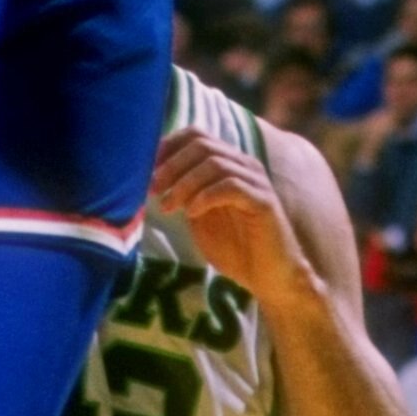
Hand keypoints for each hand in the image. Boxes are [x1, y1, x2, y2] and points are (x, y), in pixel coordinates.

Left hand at [151, 129, 310, 305]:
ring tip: (169, 206)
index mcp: (228, 163)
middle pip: (202, 144)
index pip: (196, 135)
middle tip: (154, 188)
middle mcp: (243, 165)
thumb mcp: (200, 218)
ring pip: (215, 163)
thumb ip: (183, 195)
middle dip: (172, 164)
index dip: (168, 146)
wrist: (270, 280)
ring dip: (185, 183)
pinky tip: (193, 213)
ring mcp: (256, 181)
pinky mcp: (264, 202)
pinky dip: (206, 196)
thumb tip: (151, 180)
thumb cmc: (235, 249)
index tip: (146, 168)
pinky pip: (231, 186)